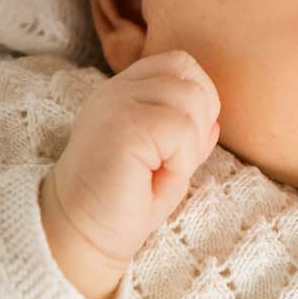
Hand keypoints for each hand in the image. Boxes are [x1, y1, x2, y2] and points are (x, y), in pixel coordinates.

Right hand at [43, 50, 221, 270]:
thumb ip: (187, 135)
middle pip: (190, 78)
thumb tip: (215, 121)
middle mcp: (117, 89)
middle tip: (172, 162)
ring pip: (192, 99)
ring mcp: (117, 103)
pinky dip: (182, 160)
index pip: (179, 63)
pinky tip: (156, 178)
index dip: (198, 99)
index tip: (180, 143)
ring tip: (162, 171)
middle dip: (199, 123)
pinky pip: (182, 128)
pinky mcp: (123, 125)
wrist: (82, 235)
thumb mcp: (164, 163)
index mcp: (124, 91)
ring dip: (190, 144)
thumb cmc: (122, 203)